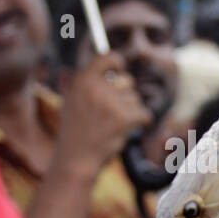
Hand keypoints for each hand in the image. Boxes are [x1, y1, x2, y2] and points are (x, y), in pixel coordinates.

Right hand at [53, 52, 152, 178]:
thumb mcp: (73, 100)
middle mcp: (97, 88)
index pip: (108, 58)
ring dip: (130, 111)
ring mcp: (111, 102)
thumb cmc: (76, 131)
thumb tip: (114, 64)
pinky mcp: (124, 118)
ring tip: (113, 125)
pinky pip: (144, 113)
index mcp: (82, 80)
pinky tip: (128, 129)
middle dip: (126, 94)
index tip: (120, 69)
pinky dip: (141, 121)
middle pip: (127, 80)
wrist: (76, 159)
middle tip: (114, 110)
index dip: (118, 63)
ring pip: (135, 99)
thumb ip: (91, 82)